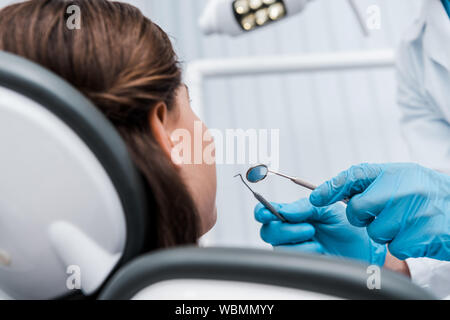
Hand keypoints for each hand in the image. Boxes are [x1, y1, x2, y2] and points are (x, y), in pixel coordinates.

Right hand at [254, 198, 386, 265]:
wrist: (364, 247)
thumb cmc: (346, 227)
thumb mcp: (326, 209)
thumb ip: (304, 207)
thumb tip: (284, 210)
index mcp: (292, 215)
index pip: (267, 213)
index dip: (262, 212)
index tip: (265, 213)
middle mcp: (289, 233)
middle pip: (268, 231)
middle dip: (285, 229)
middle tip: (308, 227)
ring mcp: (294, 249)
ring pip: (279, 247)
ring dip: (298, 241)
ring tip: (316, 238)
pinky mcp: (301, 264)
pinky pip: (291, 260)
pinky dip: (306, 252)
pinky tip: (319, 250)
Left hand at [310, 163, 449, 260]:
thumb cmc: (430, 195)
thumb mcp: (404, 178)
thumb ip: (374, 183)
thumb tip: (335, 191)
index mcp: (396, 172)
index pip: (354, 175)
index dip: (331, 187)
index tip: (315, 198)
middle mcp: (403, 188)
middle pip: (358, 209)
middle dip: (362, 217)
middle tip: (379, 215)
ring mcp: (414, 212)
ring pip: (376, 232)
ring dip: (386, 232)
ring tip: (407, 222)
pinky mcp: (423, 234)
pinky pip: (396, 247)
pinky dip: (403, 245)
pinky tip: (418, 234)